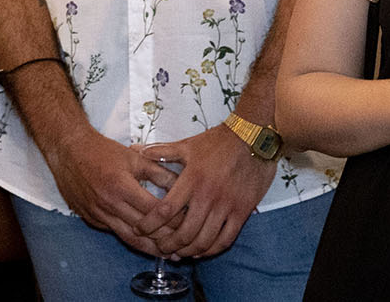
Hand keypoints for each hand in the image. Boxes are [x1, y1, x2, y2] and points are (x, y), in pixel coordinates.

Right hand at [40, 125, 172, 253]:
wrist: (68, 149)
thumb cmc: (100, 150)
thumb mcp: (133, 157)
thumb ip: (158, 172)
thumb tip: (181, 184)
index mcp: (121, 186)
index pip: (154, 211)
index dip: (173, 220)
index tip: (188, 223)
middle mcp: (108, 204)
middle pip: (143, 231)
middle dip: (165, 241)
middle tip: (183, 248)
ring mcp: (98, 214)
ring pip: (128, 238)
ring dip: (149, 248)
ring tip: (168, 254)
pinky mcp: (91, 219)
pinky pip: (114, 232)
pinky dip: (131, 239)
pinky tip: (144, 242)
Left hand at [139, 127, 275, 259]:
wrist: (253, 138)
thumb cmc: (218, 142)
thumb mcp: (187, 144)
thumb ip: (161, 151)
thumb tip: (137, 150)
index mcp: (192, 179)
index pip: (166, 210)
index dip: (150, 224)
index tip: (140, 229)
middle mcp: (208, 195)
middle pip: (184, 232)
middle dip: (168, 245)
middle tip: (160, 248)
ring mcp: (227, 205)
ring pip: (205, 240)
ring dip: (189, 251)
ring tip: (178, 253)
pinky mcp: (242, 212)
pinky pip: (226, 239)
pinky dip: (212, 250)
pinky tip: (202, 251)